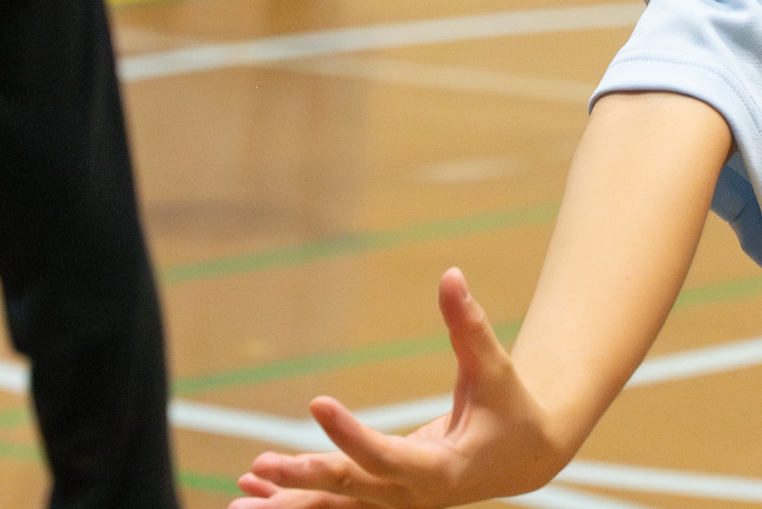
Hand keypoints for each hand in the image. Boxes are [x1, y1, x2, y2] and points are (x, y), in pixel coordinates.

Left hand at [237, 270, 567, 508]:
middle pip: (349, 490)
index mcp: (440, 470)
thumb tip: (451, 276)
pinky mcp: (382, 498)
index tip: (316, 403)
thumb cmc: (511, 409)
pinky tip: (251, 493)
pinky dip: (294, 500)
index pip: (385, 456)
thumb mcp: (494, 369)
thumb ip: (470, 327)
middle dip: (304, 480)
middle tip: (263, 464)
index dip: (349, 434)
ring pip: (334, 508)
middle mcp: (411, 496)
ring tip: (237, 504)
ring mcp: (394, 503)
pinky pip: (332, 504)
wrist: (524, 458)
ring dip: (287, 504)